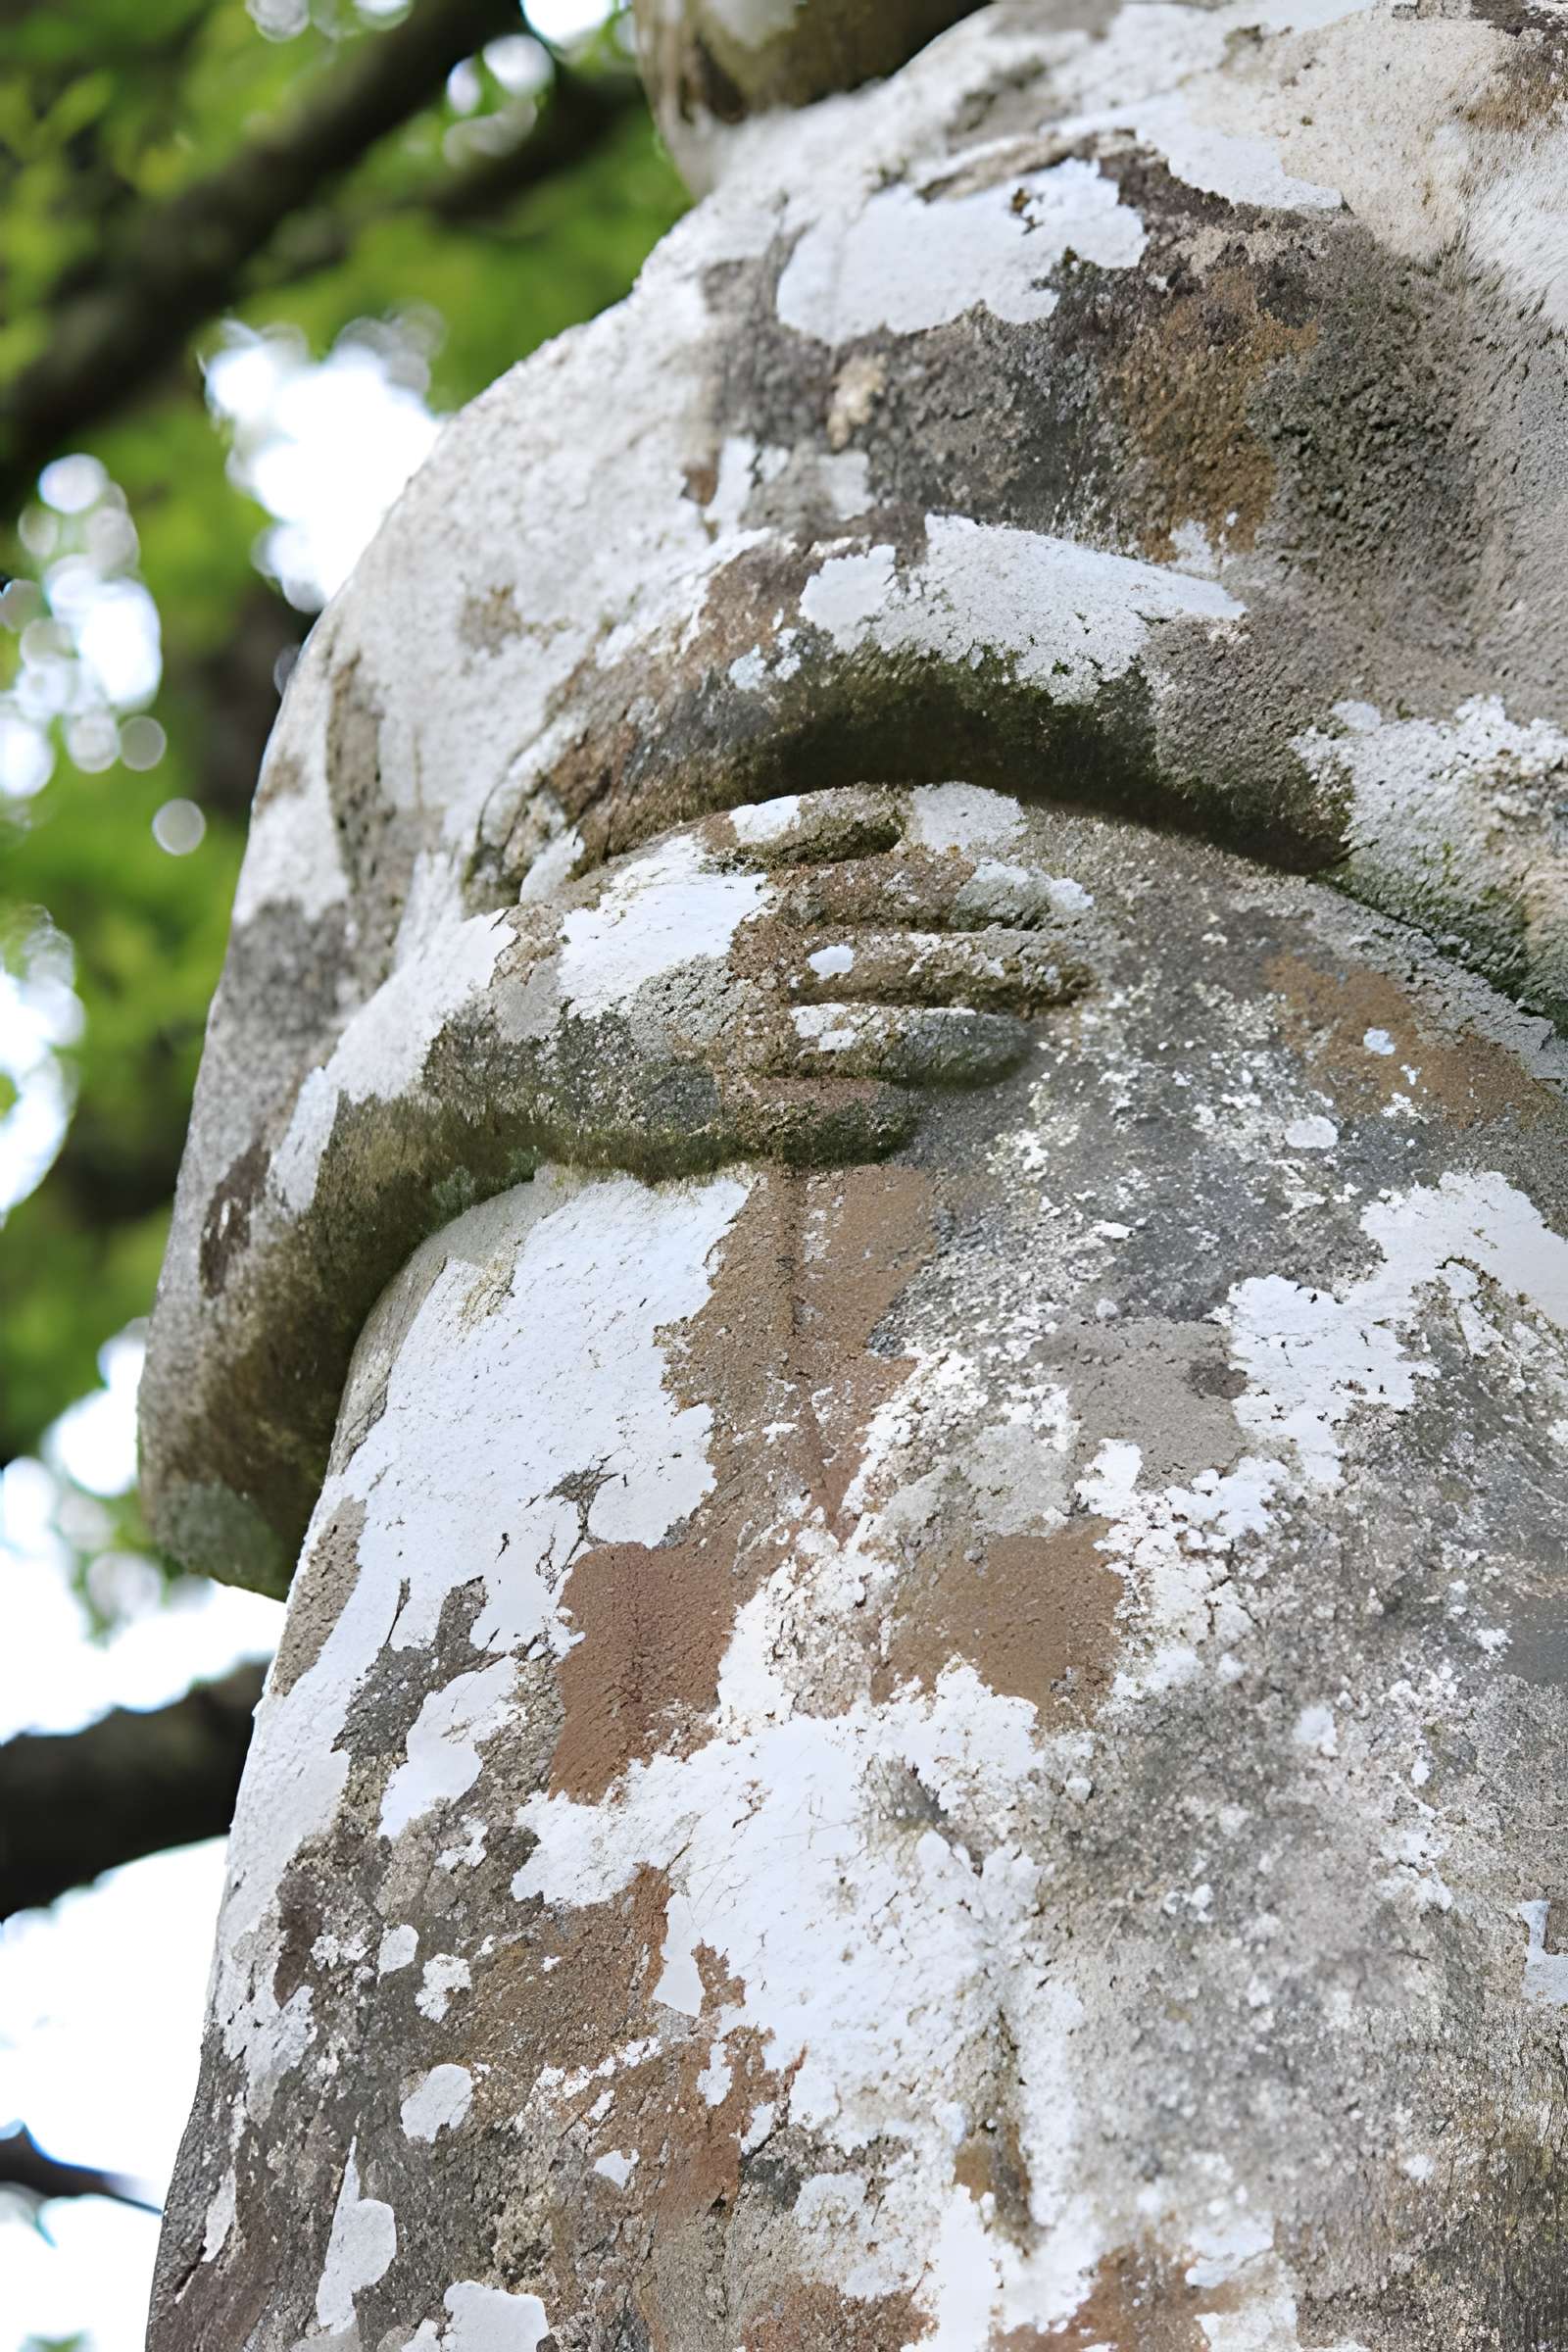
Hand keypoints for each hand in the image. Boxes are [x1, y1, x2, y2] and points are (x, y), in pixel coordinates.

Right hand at [521, 784, 1094, 1168]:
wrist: (489, 1019)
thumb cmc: (603, 935)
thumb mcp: (687, 854)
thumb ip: (791, 828)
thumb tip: (897, 813)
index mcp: (762, 888)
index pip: (907, 885)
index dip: (997, 893)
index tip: (1067, 902)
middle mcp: (759, 955)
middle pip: (910, 957)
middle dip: (1009, 963)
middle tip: (1088, 971)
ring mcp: (734, 1035)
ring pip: (872, 1036)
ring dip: (956, 1041)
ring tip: (1025, 1047)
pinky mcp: (706, 1112)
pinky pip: (802, 1120)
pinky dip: (862, 1117)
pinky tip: (914, 1121)